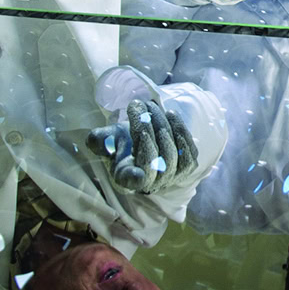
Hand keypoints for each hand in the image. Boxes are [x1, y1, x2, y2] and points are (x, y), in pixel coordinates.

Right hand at [93, 97, 208, 195]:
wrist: (141, 140)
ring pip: (172, 155)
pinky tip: (171, 116)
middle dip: (148, 129)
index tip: (137, 172)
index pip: (132, 181)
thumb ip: (99, 140)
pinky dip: (181, 132)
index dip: (135, 177)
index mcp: (125, 178)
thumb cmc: (122, 140)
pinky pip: (189, 154)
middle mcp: (149, 183)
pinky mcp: (185, 169)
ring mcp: (170, 178)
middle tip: (141, 106)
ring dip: (163, 125)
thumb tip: (101, 141)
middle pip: (154, 160)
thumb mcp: (106, 137)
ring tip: (153, 106)